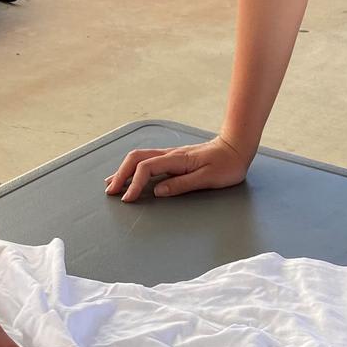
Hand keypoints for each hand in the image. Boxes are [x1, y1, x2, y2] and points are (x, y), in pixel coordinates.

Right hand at [105, 135, 251, 200]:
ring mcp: (170, 154)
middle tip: (111, 191)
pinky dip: (134, 168)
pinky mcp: (173, 158)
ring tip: (112, 184)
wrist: (236, 147)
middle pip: (136, 158)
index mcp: (177, 160)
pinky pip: (147, 160)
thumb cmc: (227, 165)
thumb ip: (182, 184)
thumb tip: (158, 191)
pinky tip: (130, 176)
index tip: (127, 199)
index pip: (146, 168)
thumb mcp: (208, 178)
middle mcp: (170, 154)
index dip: (134, 183)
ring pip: (139, 157)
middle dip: (120, 174)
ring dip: (124, 170)